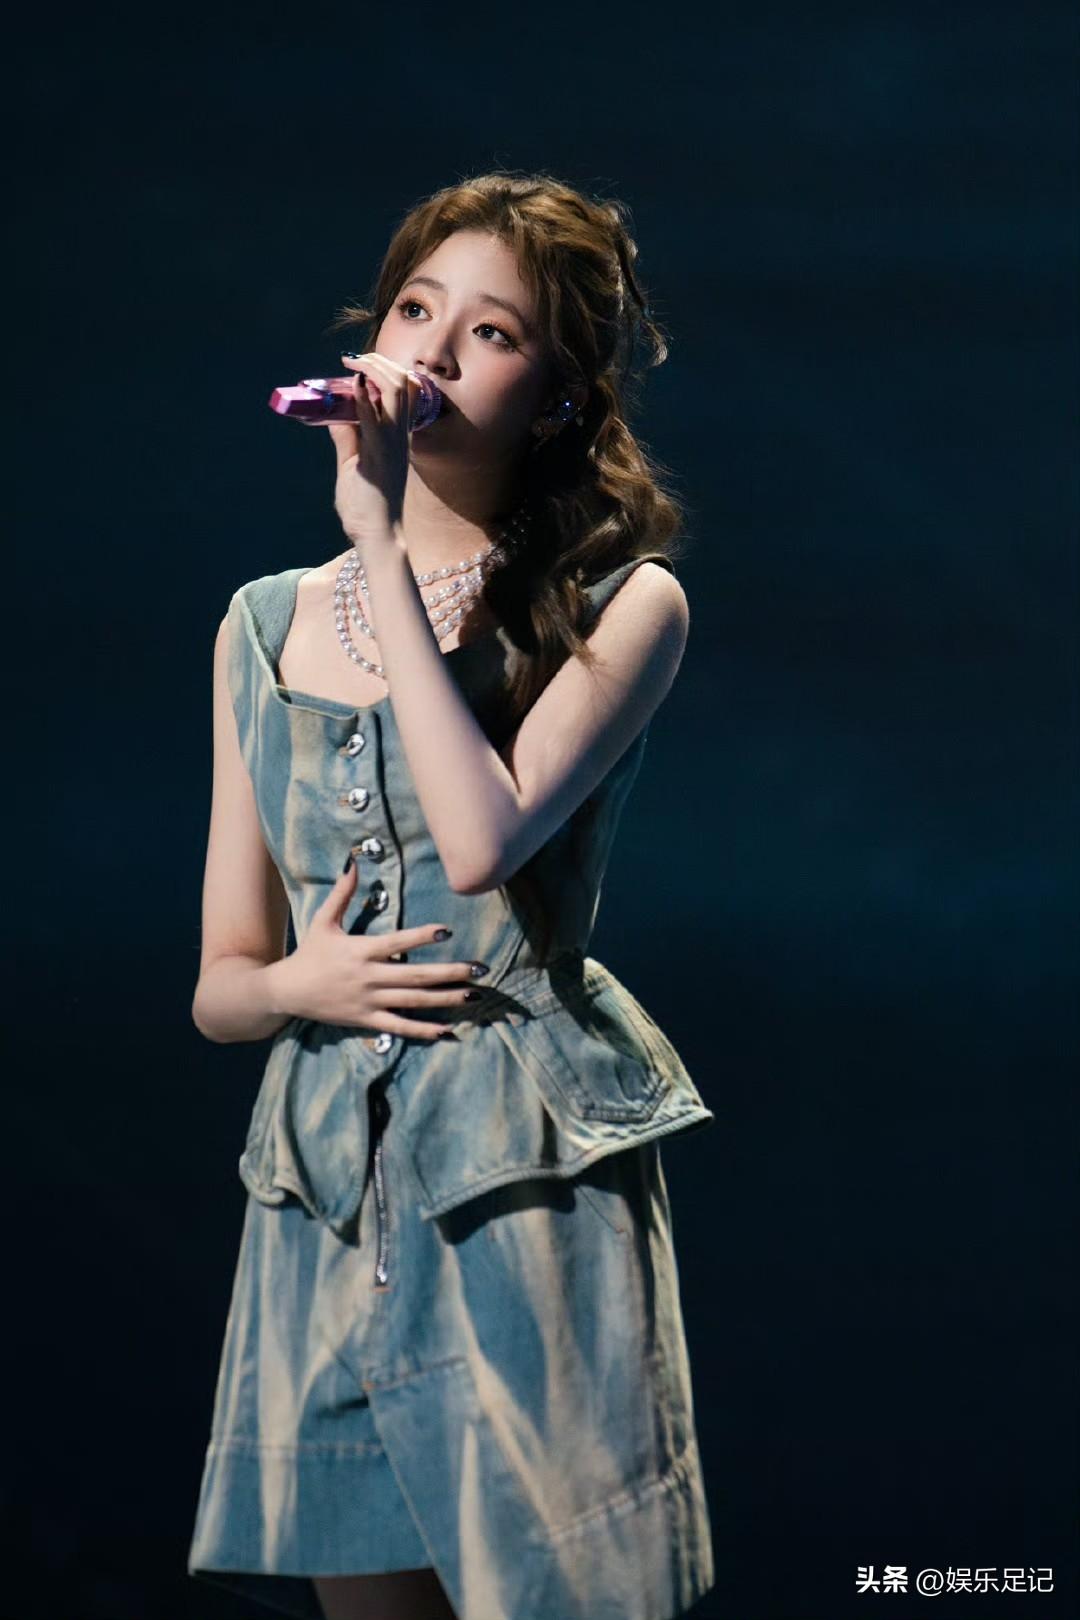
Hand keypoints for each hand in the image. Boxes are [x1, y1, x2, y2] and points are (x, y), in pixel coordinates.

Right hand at [269, 858, 485, 1038]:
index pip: (396, 942)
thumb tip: (352, 862)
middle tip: (480, 969)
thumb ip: (342, 894)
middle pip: (415, 975)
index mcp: (360, 951)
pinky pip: (400, 1026)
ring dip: (445, 999)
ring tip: (474, 995)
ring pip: (413, 1001)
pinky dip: (423, 1030)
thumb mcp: (322, 921)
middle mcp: (368, 977)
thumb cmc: (308, 953)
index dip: (421, 936)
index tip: (447, 931)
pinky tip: (447, 1030)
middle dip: (450, 973)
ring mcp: (369, 1001)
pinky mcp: (367, 1020)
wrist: (286, 992)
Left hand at [327, 352, 425, 544]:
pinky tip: (354, 381)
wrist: (377, 534)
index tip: (359, 365)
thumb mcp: (352, 465)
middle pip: (402, 384)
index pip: (400, 392)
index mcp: (397, 437)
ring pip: (395, 391)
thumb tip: (334, 415)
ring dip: (374, 370)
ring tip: (354, 362)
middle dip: (379, 363)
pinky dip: (363, 396)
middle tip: (355, 358)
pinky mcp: (379, 453)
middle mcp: (399, 436)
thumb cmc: (367, 506)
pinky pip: (374, 418)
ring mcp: (392, 443)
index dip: (383, 371)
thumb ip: (346, 439)